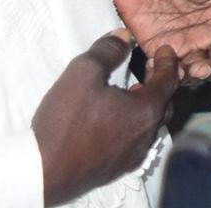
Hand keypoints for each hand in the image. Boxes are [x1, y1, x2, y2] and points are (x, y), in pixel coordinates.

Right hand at [32, 32, 178, 206]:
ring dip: (145, 105)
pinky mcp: (115, 169)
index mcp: (146, 111)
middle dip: (160, 84)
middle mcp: (146, 135)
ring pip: (149, 125)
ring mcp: (132, 156)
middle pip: (164, 104)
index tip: (164, 50)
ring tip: (131, 92)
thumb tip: (124, 37)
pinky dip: (132, 125)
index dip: (168, 62)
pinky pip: (134, 142)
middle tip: (149, 69)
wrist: (42, 173)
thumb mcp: (83, 74)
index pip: (168, 80)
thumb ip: (107, 52)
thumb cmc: (65, 121)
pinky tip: (115, 120)